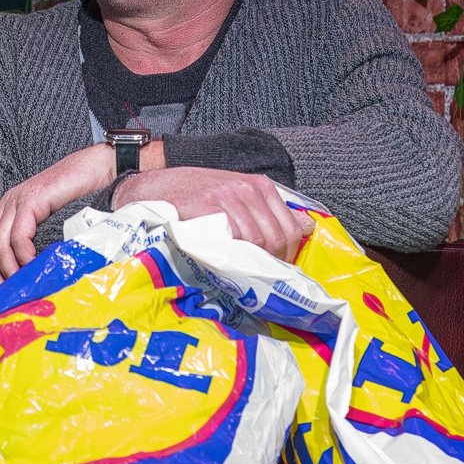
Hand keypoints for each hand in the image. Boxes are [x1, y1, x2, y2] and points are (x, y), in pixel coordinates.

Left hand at [0, 143, 113, 294]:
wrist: (99, 166)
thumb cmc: (81, 192)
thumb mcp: (49, 219)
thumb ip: (34, 236)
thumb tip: (27, 271)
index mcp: (7, 208)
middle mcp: (8, 203)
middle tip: (5, 293)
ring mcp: (18, 200)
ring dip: (7, 270)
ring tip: (22, 284)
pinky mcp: (33, 200)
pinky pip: (18, 236)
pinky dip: (23, 257)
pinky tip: (34, 266)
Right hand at [112, 167, 312, 261]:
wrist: (154, 187)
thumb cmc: (196, 196)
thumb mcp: (238, 196)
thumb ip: (269, 212)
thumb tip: (308, 227)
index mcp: (260, 186)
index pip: (291, 228)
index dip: (287, 255)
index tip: (275, 270)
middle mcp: (248, 189)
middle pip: (277, 238)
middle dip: (271, 263)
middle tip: (256, 278)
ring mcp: (228, 197)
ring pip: (258, 242)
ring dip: (251, 263)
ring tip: (241, 274)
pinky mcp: (208, 207)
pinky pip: (233, 239)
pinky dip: (232, 256)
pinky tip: (224, 263)